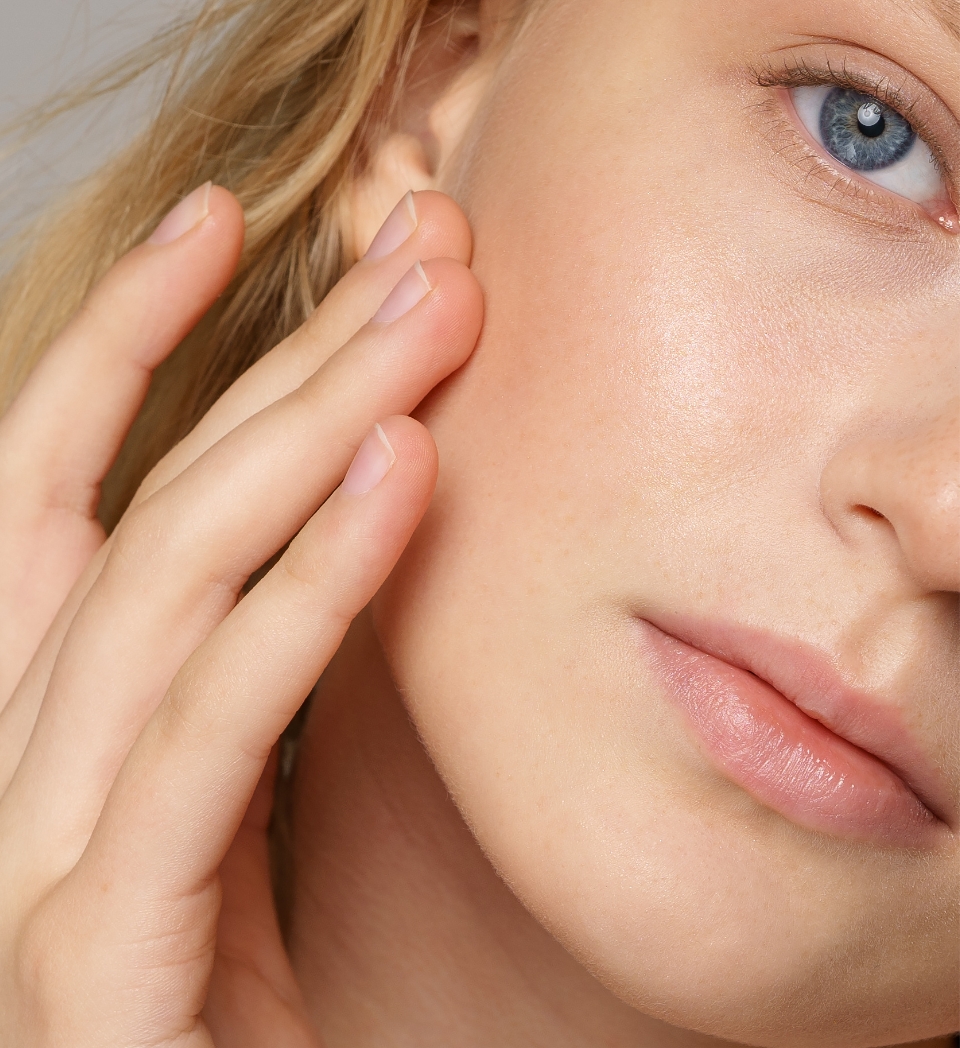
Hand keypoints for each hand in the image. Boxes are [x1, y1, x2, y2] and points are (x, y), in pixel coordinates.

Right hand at [0, 185, 479, 1044]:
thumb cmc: (240, 1009)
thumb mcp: (243, 804)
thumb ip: (257, 672)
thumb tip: (355, 505)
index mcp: (48, 724)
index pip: (62, 486)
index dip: (127, 334)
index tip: (225, 222)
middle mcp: (16, 765)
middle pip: (150, 500)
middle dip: (282, 354)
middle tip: (417, 244)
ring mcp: (39, 855)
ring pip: (172, 577)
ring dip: (309, 426)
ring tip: (428, 317)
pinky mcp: (98, 945)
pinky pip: (217, 724)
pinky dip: (309, 590)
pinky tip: (402, 475)